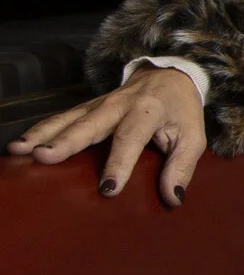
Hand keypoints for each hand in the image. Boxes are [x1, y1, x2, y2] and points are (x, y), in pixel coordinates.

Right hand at [4, 64, 206, 205]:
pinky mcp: (86, 108)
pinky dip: (39, 130)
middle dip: (65, 142)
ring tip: (19, 150)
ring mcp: (97, 105)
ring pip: (66, 120)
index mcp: (147, 111)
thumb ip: (183, 167)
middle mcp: (117, 105)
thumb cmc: (181, 112)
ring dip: (41, 134)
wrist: (169, 76)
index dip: (120, 164)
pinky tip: (21, 144)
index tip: (108, 189)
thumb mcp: (193, 138)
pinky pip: (60, 119)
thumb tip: (173, 198)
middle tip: (43, 158)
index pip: (130, 139)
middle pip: (88, 124)